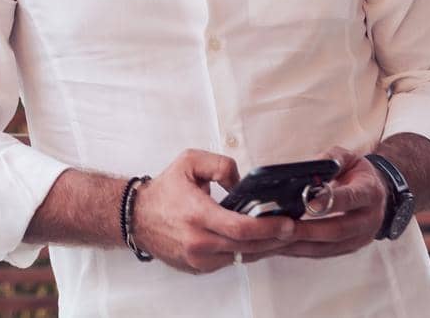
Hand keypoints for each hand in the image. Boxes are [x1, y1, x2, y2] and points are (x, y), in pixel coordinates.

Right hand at [131, 149, 297, 274]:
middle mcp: (198, 241)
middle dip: (275, 238)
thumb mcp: (189, 162)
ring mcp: (198, 259)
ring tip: (281, 236)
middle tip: (293, 229)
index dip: (268, 227)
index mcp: (196, 214)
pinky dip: (246, 252)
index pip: (240, 228)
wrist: (136, 217)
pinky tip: (258, 242)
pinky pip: (231, 262)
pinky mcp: (199, 268)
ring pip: (243, 257)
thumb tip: (243, 183)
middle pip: (248, 246)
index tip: (287, 223)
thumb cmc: (164, 191)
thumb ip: (220, 165)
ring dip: (265, 247)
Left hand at [276, 145, 389, 258]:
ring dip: (301, 244)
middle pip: (339, 229)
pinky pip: (323, 253)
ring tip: (276, 240)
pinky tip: (280, 247)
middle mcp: (369, 219)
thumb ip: (331, 159)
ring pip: (329, 247)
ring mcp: (360, 238)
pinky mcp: (348, 248)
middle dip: (309, 230)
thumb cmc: (356, 172)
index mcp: (369, 192)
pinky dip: (300, 251)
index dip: (330, 201)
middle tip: (283, 227)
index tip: (308, 203)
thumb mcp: (348, 158)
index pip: (351, 198)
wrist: (379, 194)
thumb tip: (307, 168)